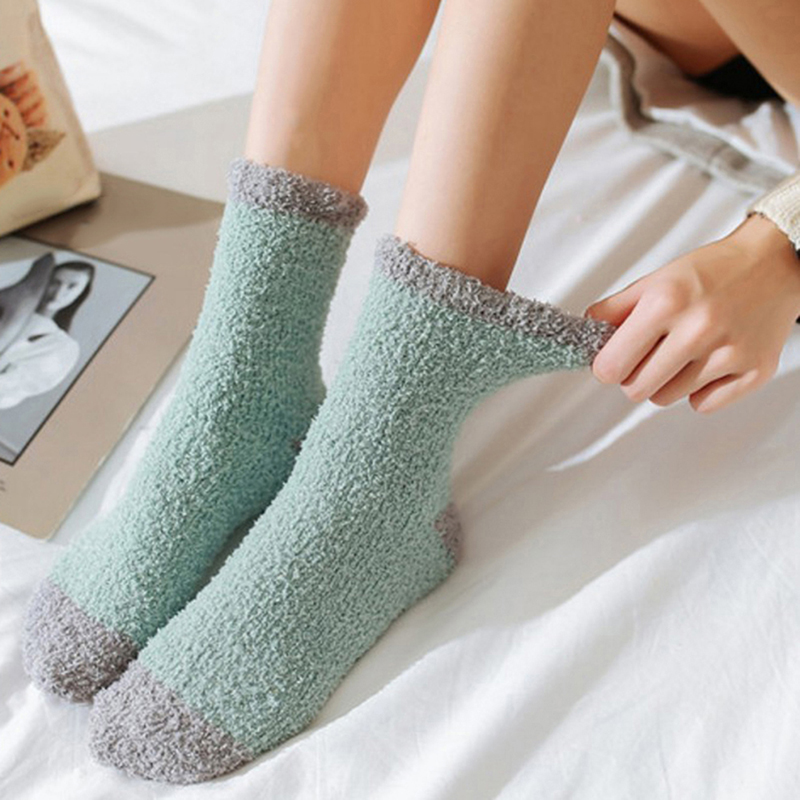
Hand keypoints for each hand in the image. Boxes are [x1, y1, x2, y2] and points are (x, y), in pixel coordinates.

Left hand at [583, 213, 799, 413]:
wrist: (774, 264)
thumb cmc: (711, 272)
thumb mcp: (656, 280)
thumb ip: (614, 310)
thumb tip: (584, 334)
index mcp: (666, 303)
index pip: (610, 367)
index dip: (607, 366)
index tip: (613, 360)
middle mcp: (698, 329)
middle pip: (636, 390)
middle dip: (635, 376)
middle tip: (649, 356)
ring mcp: (729, 353)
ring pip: (667, 399)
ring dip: (667, 382)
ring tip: (683, 353)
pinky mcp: (755, 371)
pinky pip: (703, 405)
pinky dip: (701, 391)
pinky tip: (709, 362)